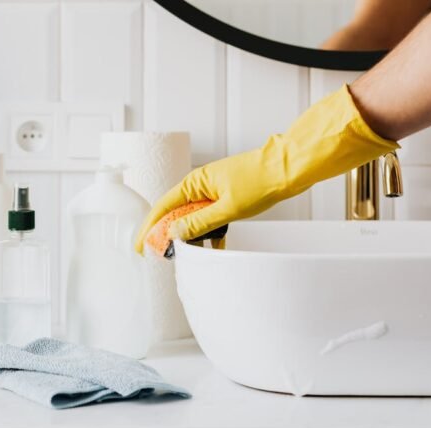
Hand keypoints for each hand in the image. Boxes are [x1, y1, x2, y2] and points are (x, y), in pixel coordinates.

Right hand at [135, 84, 397, 253]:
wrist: (289, 168)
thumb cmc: (260, 180)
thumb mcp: (228, 208)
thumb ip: (200, 223)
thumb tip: (174, 234)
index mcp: (195, 183)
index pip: (163, 207)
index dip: (150, 228)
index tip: (141, 246)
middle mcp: (200, 186)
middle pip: (175, 214)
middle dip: (167, 235)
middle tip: (160, 255)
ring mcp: (213, 192)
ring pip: (193, 218)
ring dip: (190, 236)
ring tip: (186, 254)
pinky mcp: (226, 198)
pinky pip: (211, 218)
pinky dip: (210, 233)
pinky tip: (213, 248)